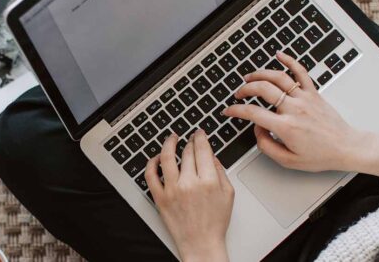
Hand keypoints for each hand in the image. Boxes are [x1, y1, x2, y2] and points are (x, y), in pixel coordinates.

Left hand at [145, 130, 232, 261]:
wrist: (200, 243)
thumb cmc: (215, 222)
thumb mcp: (228, 194)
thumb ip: (220, 171)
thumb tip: (211, 155)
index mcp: (208, 181)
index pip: (202, 150)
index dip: (200, 137)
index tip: (199, 133)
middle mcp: (189, 183)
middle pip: (187, 152)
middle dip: (189, 141)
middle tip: (190, 138)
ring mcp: (172, 190)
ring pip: (167, 158)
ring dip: (169, 143)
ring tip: (171, 138)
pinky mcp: (160, 198)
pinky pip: (150, 175)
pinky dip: (152, 163)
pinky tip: (156, 158)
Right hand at [223, 52, 378, 176]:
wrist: (347, 148)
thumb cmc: (321, 155)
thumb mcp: (288, 161)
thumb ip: (266, 146)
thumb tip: (257, 130)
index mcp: (286, 127)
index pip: (253, 113)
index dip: (236, 110)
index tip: (229, 110)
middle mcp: (294, 109)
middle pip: (263, 89)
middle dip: (245, 89)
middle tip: (239, 94)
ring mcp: (305, 98)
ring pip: (278, 77)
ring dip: (260, 74)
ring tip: (250, 77)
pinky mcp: (314, 93)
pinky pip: (301, 72)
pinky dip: (289, 60)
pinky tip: (279, 55)